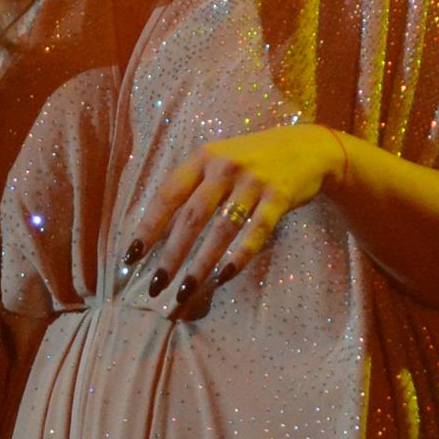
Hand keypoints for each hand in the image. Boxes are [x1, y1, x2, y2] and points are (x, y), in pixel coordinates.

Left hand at [120, 124, 353, 312]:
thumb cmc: (252, 160)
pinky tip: (223, 276)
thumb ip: (193, 188)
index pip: (167, 195)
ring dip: (201, 264)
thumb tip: (158, 232)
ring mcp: (253, 182)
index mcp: (202, 158)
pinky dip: (239, 255)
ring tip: (185, 291)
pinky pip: (256, 232)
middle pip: (191, 217)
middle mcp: (224, 167)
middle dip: (171, 255)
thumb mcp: (218, 161)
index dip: (147, 227)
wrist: (307, 147)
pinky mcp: (279, 197)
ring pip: (221, 229)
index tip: (131, 256)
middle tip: (156, 286)